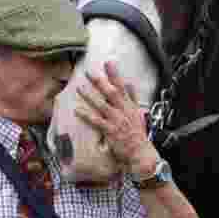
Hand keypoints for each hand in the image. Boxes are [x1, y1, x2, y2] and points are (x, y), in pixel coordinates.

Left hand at [75, 61, 160, 177]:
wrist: (141, 154)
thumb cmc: (138, 136)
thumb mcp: (139, 114)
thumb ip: (134, 98)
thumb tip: (130, 84)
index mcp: (130, 107)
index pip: (123, 87)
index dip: (115, 75)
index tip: (108, 63)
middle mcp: (124, 112)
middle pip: (112, 93)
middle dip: (100, 81)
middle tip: (89, 72)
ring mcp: (118, 121)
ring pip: (103, 105)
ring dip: (90, 96)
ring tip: (79, 87)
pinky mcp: (111, 132)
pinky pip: (97, 122)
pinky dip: (87, 115)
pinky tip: (77, 110)